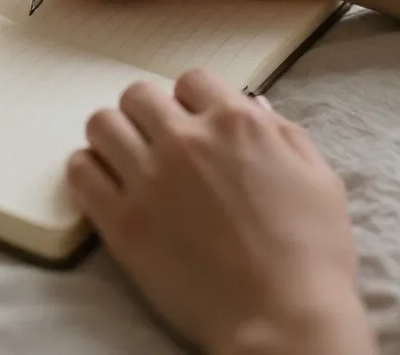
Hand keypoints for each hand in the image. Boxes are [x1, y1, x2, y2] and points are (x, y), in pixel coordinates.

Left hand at [66, 71, 375, 354]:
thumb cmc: (312, 255)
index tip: (193, 125)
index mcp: (237, 123)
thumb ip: (282, 133)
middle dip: (147, 114)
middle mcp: (186, 141)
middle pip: (138, 95)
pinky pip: (80, 170)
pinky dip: (89, 172)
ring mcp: (148, 178)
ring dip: (113, 137)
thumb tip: (252, 106)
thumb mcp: (319, 178)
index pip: (191, 80)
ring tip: (126, 162)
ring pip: (102, 124)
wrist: (284, 320)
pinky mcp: (121, 220)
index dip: (192, 101)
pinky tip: (106, 187)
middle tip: (156, 144)